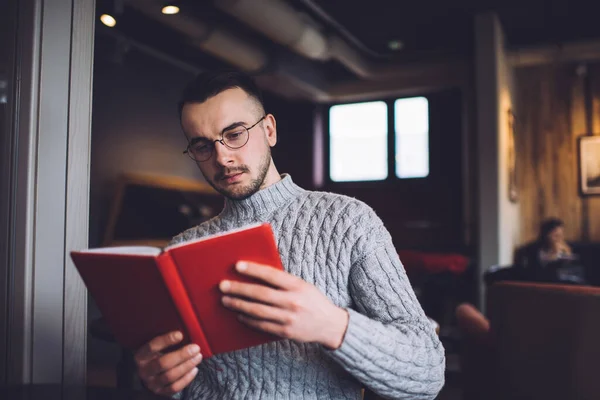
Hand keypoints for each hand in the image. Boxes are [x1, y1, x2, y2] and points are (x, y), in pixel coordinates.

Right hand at [134, 331, 202, 395]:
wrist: (148, 375)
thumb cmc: (156, 355)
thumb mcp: (156, 347)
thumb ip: (165, 341)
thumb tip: (183, 332)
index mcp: (141, 356)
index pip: (152, 347)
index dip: (166, 340)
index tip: (180, 334)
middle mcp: (144, 370)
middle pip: (163, 363)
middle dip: (182, 355)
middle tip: (195, 348)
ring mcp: (152, 383)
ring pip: (170, 376)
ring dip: (187, 366)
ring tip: (198, 357)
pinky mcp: (160, 392)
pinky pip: (174, 387)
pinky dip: (186, 378)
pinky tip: (194, 369)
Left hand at [219, 261, 348, 349]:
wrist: (329, 325)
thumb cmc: (313, 300)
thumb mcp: (303, 285)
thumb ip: (283, 281)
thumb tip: (256, 274)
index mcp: (297, 286)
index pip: (271, 275)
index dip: (253, 270)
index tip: (237, 266)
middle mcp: (292, 302)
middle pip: (260, 294)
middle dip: (239, 289)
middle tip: (223, 286)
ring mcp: (288, 318)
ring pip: (258, 311)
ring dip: (239, 305)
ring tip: (226, 300)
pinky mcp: (285, 332)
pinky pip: (262, 325)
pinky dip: (248, 320)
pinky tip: (239, 314)